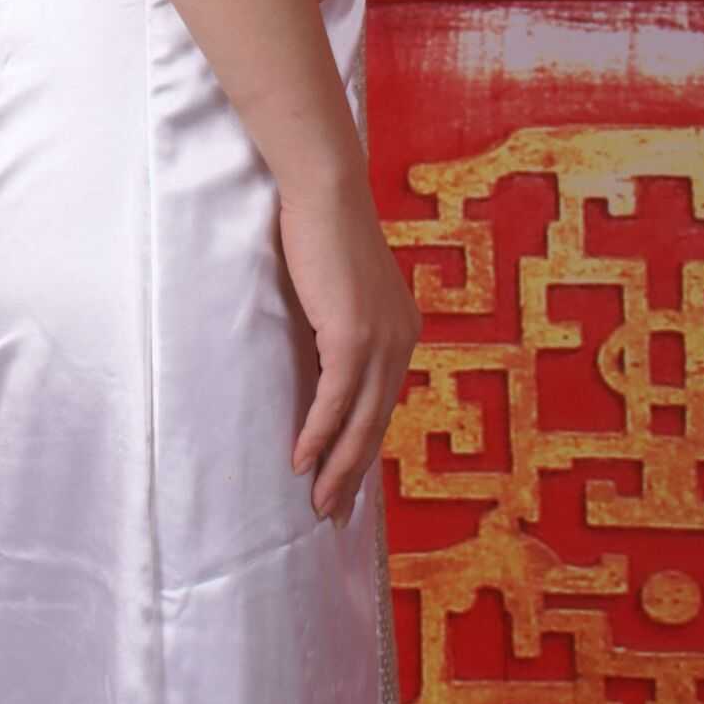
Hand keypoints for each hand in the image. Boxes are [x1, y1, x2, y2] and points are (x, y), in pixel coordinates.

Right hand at [279, 173, 420, 524]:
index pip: (384, 403)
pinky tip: (302, 461)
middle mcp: (401, 341)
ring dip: (337, 467)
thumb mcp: (339, 286)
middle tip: (334, 513)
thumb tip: (319, 356)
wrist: (325, 190)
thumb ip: (339, 322)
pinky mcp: (353, 336)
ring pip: (360, 422)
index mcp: (402, 330)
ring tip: (318, 504)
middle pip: (378, 423)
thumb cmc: (322, 228)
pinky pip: (335, 400)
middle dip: (354, 473)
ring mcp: (380, 341)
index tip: (347, 482)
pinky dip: (318, 434)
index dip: (364, 446)